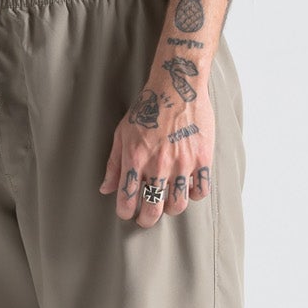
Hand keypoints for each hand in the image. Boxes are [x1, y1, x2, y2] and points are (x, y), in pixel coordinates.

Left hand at [99, 82, 213, 228]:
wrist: (177, 87)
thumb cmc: (148, 108)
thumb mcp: (122, 133)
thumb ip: (114, 164)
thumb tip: (106, 188)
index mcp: (135, 159)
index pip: (127, 200)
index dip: (125, 213)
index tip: (127, 213)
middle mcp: (158, 165)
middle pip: (153, 210)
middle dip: (146, 220)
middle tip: (146, 219)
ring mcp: (182, 163)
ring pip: (178, 205)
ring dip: (170, 209)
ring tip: (167, 203)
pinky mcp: (202, 158)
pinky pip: (201, 190)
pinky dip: (194, 194)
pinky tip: (188, 188)